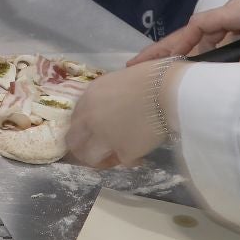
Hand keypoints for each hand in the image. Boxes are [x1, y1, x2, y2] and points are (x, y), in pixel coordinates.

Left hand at [67, 60, 185, 167]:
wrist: (166, 90)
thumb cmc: (147, 77)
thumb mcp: (116, 81)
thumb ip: (104, 98)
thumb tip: (107, 108)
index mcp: (88, 98)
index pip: (74, 120)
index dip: (82, 129)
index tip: (91, 133)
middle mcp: (90, 120)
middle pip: (74, 142)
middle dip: (83, 149)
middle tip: (96, 151)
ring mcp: (104, 138)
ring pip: (90, 158)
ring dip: (101, 159)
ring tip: (114, 158)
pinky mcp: (123, 152)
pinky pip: (122, 162)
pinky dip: (131, 159)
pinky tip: (140, 155)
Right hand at [130, 0, 239, 66]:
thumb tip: (238, 70)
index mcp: (233, 13)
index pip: (198, 27)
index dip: (178, 42)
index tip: (162, 58)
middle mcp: (232, 14)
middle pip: (200, 34)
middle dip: (178, 50)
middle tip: (155, 65)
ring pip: (220, 39)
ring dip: (217, 55)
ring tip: (205, 75)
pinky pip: (235, 37)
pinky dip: (234, 51)